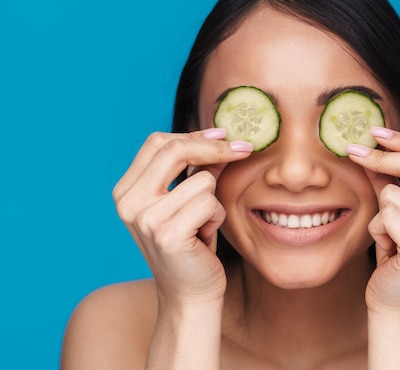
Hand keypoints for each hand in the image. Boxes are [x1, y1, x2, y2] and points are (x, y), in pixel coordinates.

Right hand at [112, 129, 252, 305]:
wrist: (190, 294)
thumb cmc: (192, 245)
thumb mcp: (189, 200)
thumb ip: (199, 168)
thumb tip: (225, 136)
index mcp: (127, 190)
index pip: (157, 142)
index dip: (194, 134)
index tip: (224, 134)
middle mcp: (129, 202)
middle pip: (175, 150)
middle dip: (214, 148)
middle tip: (243, 150)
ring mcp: (145, 218)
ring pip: (202, 180)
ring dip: (214, 199)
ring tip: (204, 223)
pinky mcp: (167, 234)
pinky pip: (210, 203)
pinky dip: (217, 217)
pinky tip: (205, 237)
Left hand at [347, 128, 399, 318]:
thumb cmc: (399, 256)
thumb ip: (392, 178)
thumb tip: (371, 143)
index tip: (374, 132)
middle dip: (383, 156)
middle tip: (353, 152)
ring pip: (393, 193)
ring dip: (380, 213)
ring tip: (389, 237)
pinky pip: (386, 216)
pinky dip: (377, 231)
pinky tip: (388, 250)